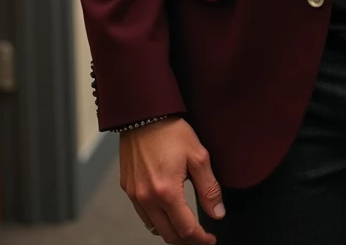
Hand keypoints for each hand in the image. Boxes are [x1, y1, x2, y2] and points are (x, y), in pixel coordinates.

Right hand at [120, 117, 224, 243]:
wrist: (143, 114)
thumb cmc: (170, 131)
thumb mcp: (198, 156)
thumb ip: (209, 188)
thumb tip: (217, 213)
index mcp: (166, 192)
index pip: (186, 229)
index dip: (201, 238)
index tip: (210, 239)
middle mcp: (147, 198)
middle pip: (169, 235)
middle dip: (187, 240)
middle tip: (200, 236)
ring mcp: (135, 195)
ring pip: (154, 228)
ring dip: (171, 231)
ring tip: (186, 226)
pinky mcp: (128, 188)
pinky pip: (143, 214)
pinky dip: (156, 220)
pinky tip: (167, 211)